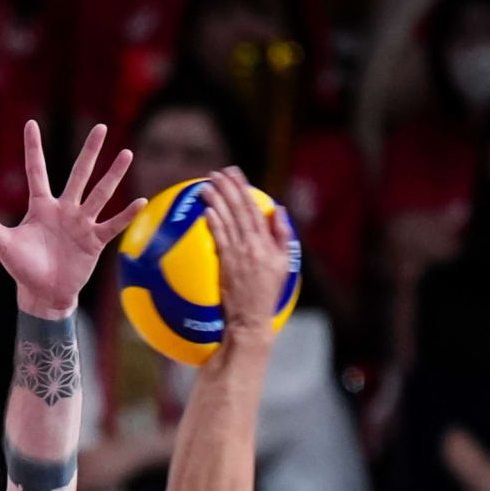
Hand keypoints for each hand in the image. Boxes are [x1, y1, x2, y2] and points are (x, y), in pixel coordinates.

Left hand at [0, 119, 136, 320]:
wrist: (42, 293)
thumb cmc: (22, 267)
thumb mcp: (2, 242)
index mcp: (40, 206)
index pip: (36, 171)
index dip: (33, 148)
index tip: (30, 123)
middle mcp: (64, 209)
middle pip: (78, 175)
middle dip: (89, 152)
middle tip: (101, 127)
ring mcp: (81, 223)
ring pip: (99, 195)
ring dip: (112, 176)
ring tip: (126, 154)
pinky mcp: (94, 241)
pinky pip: (112, 225)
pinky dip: (125, 215)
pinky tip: (140, 200)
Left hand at [193, 166, 292, 359]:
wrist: (251, 319)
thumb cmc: (266, 293)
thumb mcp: (283, 263)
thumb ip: (281, 235)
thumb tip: (277, 210)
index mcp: (268, 242)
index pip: (255, 209)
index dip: (244, 189)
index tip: (235, 174)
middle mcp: (254, 245)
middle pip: (240, 210)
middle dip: (229, 188)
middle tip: (218, 172)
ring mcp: (239, 254)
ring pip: (228, 221)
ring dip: (217, 200)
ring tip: (206, 185)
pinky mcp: (226, 265)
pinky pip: (220, 239)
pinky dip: (214, 222)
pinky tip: (206, 210)